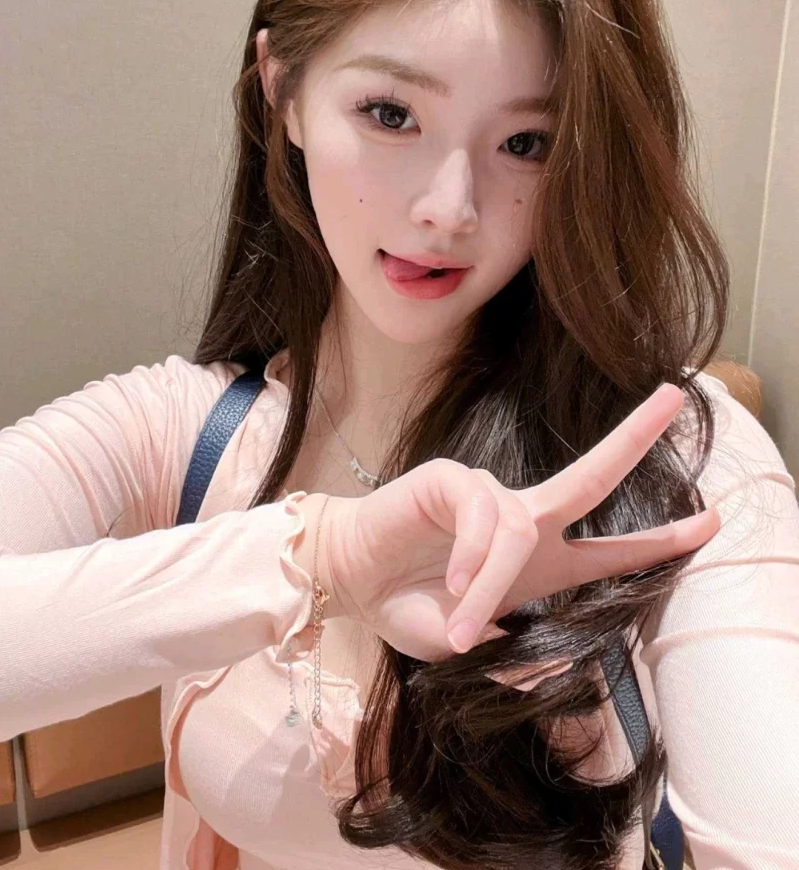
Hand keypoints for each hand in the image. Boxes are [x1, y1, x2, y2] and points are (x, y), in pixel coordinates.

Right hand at [317, 383, 718, 661]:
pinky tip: (450, 581)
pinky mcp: (451, 482)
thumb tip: (545, 661)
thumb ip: (506, 662)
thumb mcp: (461, 648)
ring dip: (491, 583)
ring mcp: (487, 498)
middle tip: (676, 400)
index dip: (660, 541)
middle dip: (634, 439)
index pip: (610, 549)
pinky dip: (473, 556)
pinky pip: (482, 515)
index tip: (710, 525)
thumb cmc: (408, 607)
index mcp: (539, 563)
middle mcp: (523, 522)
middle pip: (592, 476)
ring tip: (462, 624)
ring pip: (518, 528)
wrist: (351, 581)